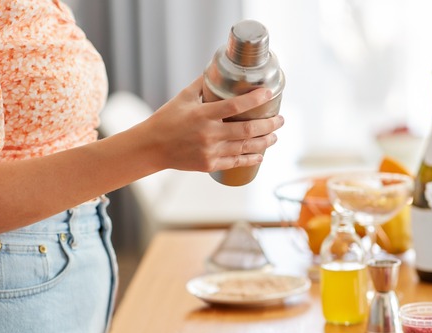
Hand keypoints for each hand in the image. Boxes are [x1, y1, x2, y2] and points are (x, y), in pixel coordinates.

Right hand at [138, 76, 283, 172]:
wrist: (151, 147)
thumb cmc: (166, 120)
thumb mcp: (182, 98)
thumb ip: (202, 85)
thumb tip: (218, 69)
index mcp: (202, 114)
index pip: (235, 106)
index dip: (255, 99)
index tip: (268, 93)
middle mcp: (208, 134)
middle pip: (247, 130)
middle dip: (269, 125)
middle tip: (280, 119)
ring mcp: (209, 151)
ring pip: (245, 148)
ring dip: (264, 141)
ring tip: (275, 136)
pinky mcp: (208, 164)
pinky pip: (235, 162)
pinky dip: (250, 159)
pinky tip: (260, 155)